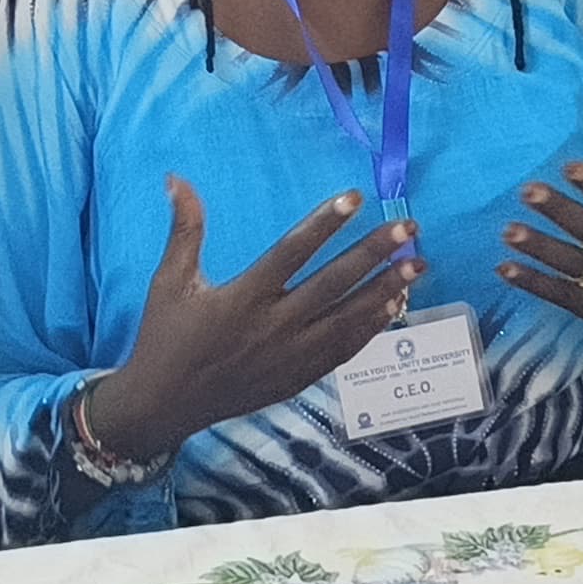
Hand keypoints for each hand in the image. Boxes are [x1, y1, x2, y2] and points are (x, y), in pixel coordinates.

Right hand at [81, 177, 419, 461]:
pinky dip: (371, 327)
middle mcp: (272, 327)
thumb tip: (175, 178)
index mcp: (241, 298)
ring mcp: (290, 356)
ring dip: (385, 291)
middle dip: (374, 255)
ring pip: (348, 320)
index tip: (354, 197)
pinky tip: (394, 304)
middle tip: (408, 228)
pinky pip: (343, 350)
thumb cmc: (166, 336)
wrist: (166, 406)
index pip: (291, 253)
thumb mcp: (170, 281)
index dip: (324, 224)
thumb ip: (185, 229)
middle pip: (333, 285)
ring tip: (417, 264)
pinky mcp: (298, 378)